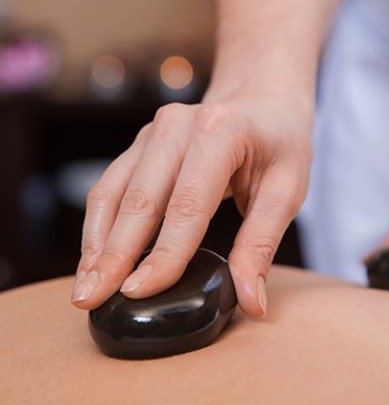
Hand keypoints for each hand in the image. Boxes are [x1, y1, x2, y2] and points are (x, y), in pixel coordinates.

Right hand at [71, 94, 311, 316]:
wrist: (263, 102)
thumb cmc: (280, 144)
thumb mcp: (287, 191)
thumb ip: (262, 245)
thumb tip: (252, 302)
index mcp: (221, 131)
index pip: (187, 203)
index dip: (163, 252)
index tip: (140, 292)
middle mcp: (178, 126)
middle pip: (140, 199)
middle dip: (115, 255)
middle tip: (93, 300)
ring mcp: (152, 133)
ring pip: (114, 193)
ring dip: (97, 244)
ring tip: (86, 289)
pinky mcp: (140, 146)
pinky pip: (110, 187)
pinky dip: (98, 226)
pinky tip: (93, 259)